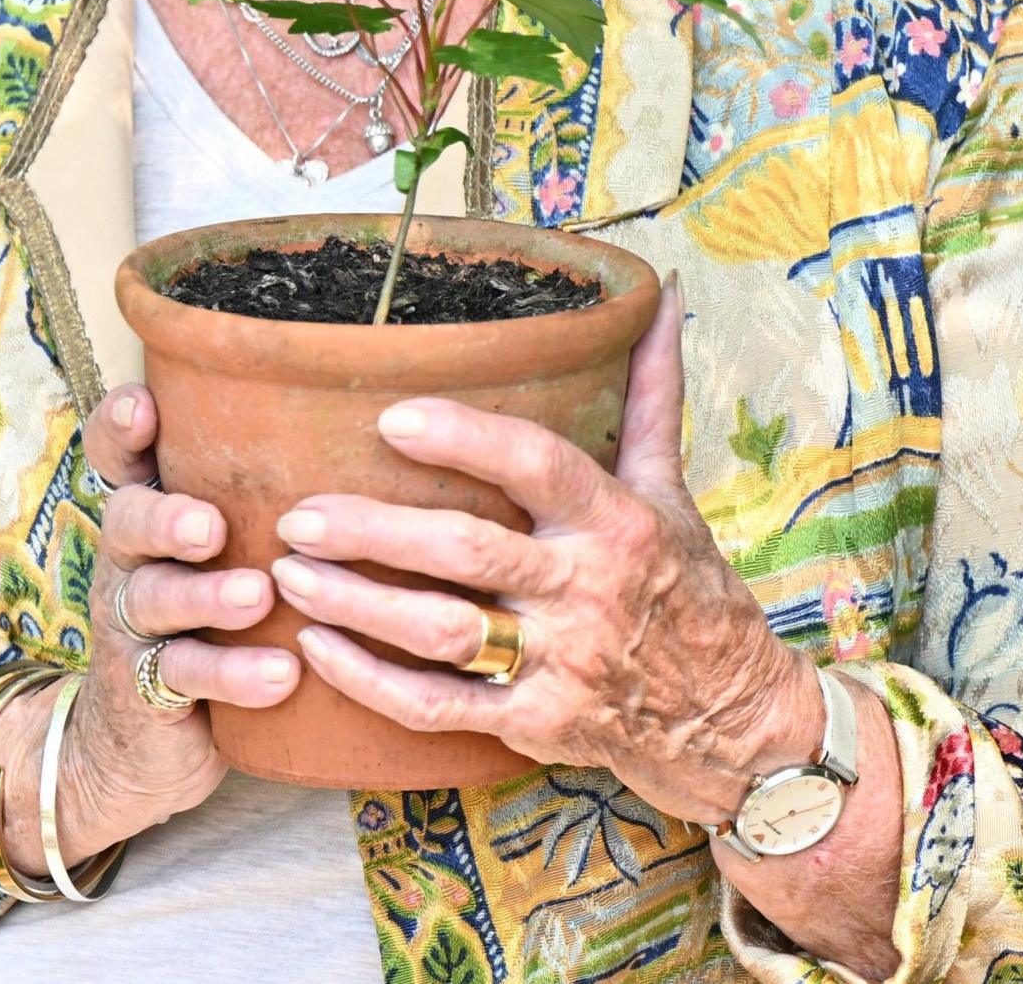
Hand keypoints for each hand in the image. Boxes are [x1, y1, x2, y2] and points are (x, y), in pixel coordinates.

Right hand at [42, 383, 302, 858]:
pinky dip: (231, 674)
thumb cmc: (213, 620)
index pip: (118, 456)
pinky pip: (182, 675)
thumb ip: (262, 502)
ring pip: (155, 598)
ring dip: (206, 596)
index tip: (146, 404)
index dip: (120, 427)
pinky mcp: (146, 690)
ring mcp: (132, 625)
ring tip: (258, 597)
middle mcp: (131, 559)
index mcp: (151, 514)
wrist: (144, 746)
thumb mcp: (222, 554)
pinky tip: (279, 675)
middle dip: (167, 516)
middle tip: (210, 524)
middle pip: (128, 519)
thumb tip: (379, 429)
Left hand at [268, 283, 824, 824]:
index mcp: (617, 521)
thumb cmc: (690, 587)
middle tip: (299, 512)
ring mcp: (559, 663)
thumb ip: (649, 394)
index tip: (390, 419)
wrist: (732, 717)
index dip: (463, 439)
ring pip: (442, 632)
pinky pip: (439, 707)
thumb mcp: (674, 489)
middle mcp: (586, 589)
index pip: (536, 464)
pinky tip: (316, 650)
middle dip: (374, 532)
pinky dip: (372, 682)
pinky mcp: (534, 724)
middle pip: (467, 552)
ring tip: (290, 573)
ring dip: (357, 605)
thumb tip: (656, 298)